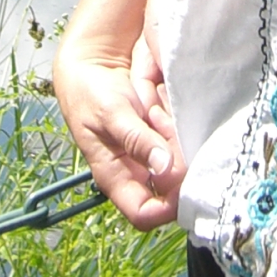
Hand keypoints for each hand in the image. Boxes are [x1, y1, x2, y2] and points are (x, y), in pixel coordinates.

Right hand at [52, 28, 184, 227]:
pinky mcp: (165, 130)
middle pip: (175, 181)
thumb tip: (164, 168)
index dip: (166, 206)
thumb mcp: (111, 113)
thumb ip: (136, 139)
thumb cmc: (91, 92)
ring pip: (183, 153)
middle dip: (174, 152)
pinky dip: (177, 111)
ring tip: (152, 104)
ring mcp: (155, 149)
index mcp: (118, 176)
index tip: (183, 177)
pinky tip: (160, 95)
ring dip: (173, 127)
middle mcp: (140, 169)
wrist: (93, 61)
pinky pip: (184, 128)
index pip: (145, 214)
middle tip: (157, 118)